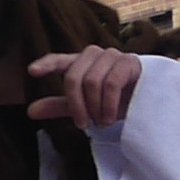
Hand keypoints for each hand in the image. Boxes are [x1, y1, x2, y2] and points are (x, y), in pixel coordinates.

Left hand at [26, 48, 142, 128]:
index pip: (61, 60)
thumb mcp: (85, 105)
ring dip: (95, 107)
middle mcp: (95, 55)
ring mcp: (113, 56)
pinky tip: (110, 117)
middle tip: (83, 124)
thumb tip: (30, 111)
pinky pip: (111, 83)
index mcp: (81, 62)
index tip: (32, 71)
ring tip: (101, 122)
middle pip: (74, 76)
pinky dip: (108, 104)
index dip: (46, 64)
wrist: (149, 100)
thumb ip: (60, 106)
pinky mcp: (130, 63)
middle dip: (76, 104)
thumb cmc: (116, 99)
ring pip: (92, 81)